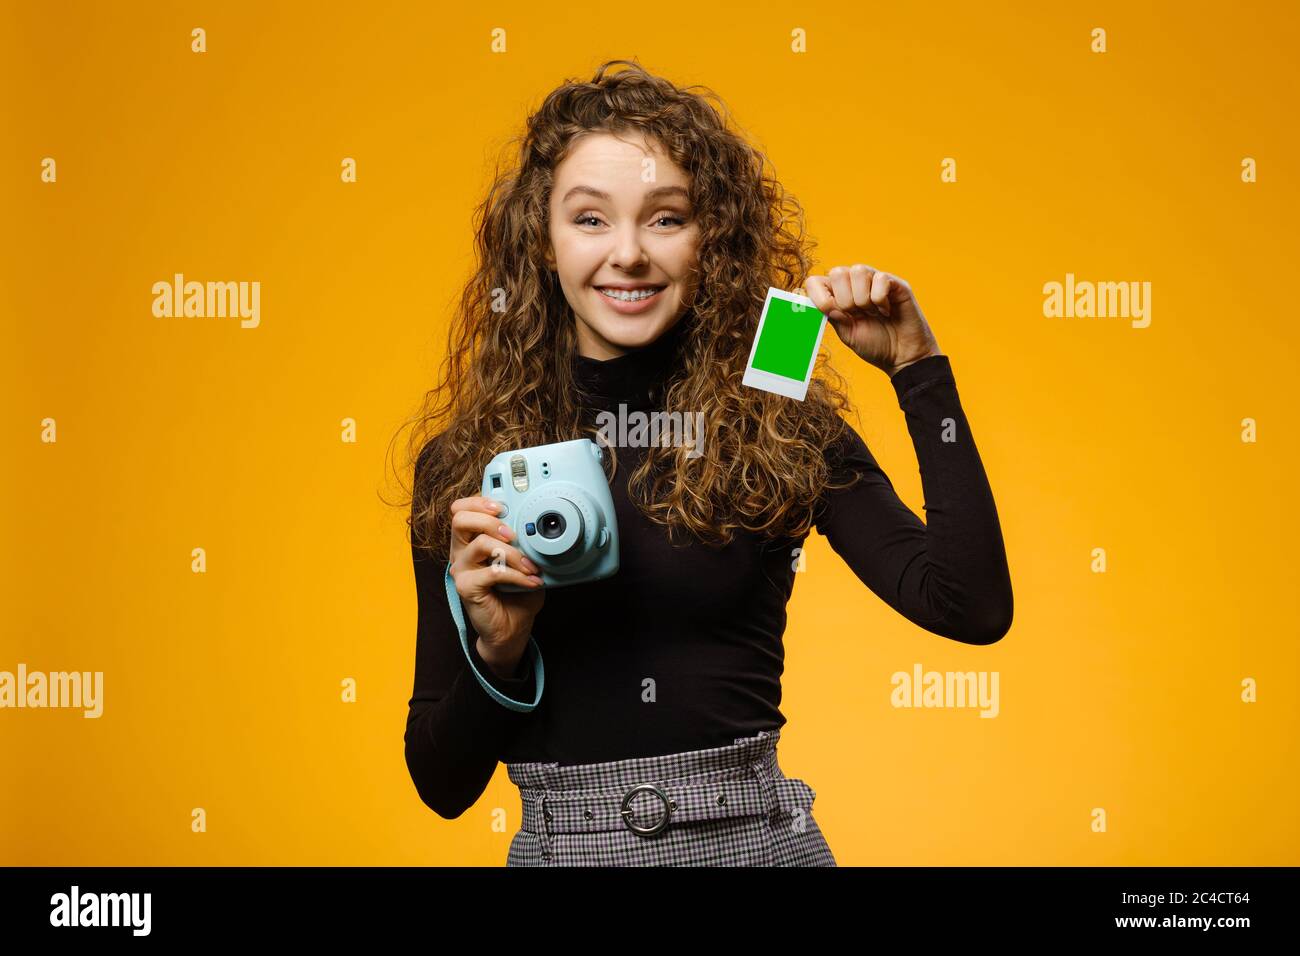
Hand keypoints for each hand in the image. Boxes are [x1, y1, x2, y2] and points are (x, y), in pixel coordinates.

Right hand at [447, 496, 545, 677]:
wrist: (511, 628)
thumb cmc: (516, 595)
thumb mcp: (523, 561)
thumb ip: (524, 542)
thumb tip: (539, 526)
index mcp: (470, 540)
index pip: (461, 509)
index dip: (479, 501)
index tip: (503, 506)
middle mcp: (461, 552)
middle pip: (460, 519)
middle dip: (490, 520)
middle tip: (512, 534)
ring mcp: (461, 569)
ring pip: (479, 544)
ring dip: (511, 552)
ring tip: (530, 565)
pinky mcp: (466, 587)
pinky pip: (492, 572)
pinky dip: (517, 575)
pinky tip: (532, 581)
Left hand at [802, 264, 941, 377]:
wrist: (903, 357)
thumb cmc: (877, 345)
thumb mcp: (848, 334)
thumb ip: (834, 318)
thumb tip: (825, 304)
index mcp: (839, 295)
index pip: (815, 281)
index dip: (818, 296)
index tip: (830, 313)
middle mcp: (856, 284)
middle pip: (837, 272)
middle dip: (844, 299)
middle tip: (858, 315)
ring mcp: (876, 281)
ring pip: (858, 271)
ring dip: (863, 299)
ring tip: (873, 313)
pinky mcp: (896, 284)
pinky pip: (880, 278)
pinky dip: (880, 300)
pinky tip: (887, 311)